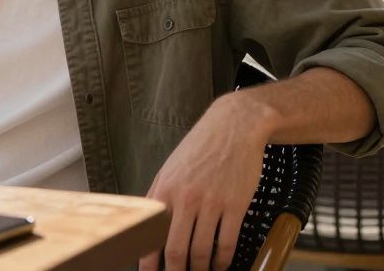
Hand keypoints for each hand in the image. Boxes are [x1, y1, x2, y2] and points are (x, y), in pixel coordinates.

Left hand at [139, 96, 268, 270]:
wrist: (233, 127)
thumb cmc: (200, 148)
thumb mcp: (170, 170)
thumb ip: (160, 198)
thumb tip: (150, 227)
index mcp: (164, 190)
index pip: (150, 236)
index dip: (149, 263)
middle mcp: (185, 198)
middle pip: (176, 251)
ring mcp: (211, 203)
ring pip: (202, 251)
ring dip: (201, 269)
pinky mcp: (235, 205)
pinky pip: (227, 243)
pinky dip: (223, 260)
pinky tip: (220, 263)